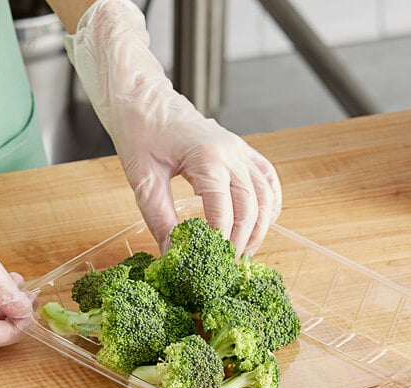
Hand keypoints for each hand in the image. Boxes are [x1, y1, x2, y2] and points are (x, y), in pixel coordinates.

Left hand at [65, 0, 281, 254]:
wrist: (144, 99)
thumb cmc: (140, 134)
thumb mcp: (143, 181)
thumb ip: (160, 220)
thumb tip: (173, 256)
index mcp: (207, 158)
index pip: (224, 212)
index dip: (221, 241)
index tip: (213, 263)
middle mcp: (232, 153)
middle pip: (250, 207)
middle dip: (242, 240)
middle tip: (229, 265)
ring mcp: (240, 150)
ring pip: (264, 195)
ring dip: (259, 226)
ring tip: (244, 250)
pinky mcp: (242, 149)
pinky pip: (267, 178)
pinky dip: (270, 203)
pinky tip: (263, 222)